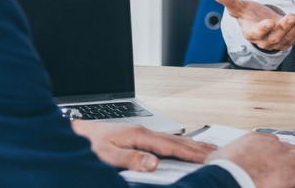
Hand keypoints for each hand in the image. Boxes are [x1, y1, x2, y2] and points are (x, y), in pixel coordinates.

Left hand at [70, 121, 214, 170]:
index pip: (171, 147)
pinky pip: (165, 141)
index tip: (208, 158)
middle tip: (218, 152)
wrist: (76, 134)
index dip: (190, 153)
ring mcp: (142, 132)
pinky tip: (183, 147)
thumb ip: (130, 160)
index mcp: (139, 136)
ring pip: (173, 139)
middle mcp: (143, 132)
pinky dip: (180, 144)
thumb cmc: (89, 145)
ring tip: (208, 149)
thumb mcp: (107, 156)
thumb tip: (153, 163)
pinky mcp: (138, 136)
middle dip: (198, 147)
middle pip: (177, 141)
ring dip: (192, 145)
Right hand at [208, 132, 294, 187]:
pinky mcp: (294, 172)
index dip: (280, 150)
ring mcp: (285, 157)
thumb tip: (221, 161)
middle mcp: (273, 145)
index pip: (273, 143)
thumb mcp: (221, 158)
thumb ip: (228, 156)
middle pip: (291, 148)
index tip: (283, 154)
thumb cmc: (223, 171)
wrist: (230, 178)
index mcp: (256, 140)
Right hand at [211, 0, 294, 51]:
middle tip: (293, 16)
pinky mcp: (290, 39)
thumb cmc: (249, 15)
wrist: (261, 23)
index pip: (257, 32)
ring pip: (290, 36)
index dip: (263, 28)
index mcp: (251, 33)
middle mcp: (265, 40)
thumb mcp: (238, 6)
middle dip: (286, 26)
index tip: (269, 22)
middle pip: (277, 35)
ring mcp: (279, 41)